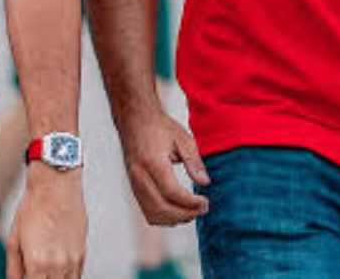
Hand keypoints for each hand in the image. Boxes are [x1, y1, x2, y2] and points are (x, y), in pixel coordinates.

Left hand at [7, 167, 85, 278]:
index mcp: (37, 263)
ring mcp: (72, 260)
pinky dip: (67, 277)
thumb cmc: (35, 205)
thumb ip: (14, 267)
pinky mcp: (83, 253)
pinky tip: (57, 271)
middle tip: (33, 273)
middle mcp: (58, 265)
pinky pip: (77, 276)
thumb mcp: (14, 238)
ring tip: (45, 272)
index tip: (25, 276)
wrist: (56, 185)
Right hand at [120, 108, 209, 225]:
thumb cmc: (158, 126)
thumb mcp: (182, 138)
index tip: (205, 202)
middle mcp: (140, 175)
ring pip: (152, 214)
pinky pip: (147, 211)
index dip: (190, 203)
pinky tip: (178, 210)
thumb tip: (204, 182)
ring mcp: (134, 183)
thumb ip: (194, 161)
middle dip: (185, 214)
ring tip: (192, 211)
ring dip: (174, 219)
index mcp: (152, 162)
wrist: (134, 120)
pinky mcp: (134, 187)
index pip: (171, 192)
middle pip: (161, 208)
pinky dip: (164, 217)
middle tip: (203, 209)